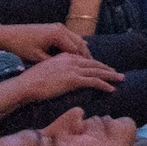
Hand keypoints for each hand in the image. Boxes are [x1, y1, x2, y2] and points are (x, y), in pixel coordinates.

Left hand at [0, 23, 91, 61]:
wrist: (7, 35)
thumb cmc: (21, 47)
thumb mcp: (37, 57)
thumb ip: (54, 62)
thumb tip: (66, 70)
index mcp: (57, 35)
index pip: (76, 49)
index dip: (83, 61)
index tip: (91, 71)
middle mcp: (60, 28)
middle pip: (79, 43)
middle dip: (87, 55)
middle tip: (96, 67)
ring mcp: (57, 27)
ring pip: (76, 39)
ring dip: (82, 50)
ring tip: (89, 62)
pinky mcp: (53, 28)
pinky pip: (69, 37)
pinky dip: (75, 45)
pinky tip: (79, 53)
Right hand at [8, 50, 124, 103]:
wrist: (26, 84)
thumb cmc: (32, 81)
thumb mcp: (47, 70)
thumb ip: (58, 70)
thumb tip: (63, 76)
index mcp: (65, 56)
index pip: (86, 60)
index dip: (97, 65)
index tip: (106, 69)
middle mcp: (71, 60)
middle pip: (94, 64)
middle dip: (108, 69)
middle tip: (118, 73)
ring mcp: (73, 69)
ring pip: (97, 71)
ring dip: (111, 76)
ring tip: (121, 79)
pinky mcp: (73, 80)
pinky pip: (93, 82)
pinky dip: (104, 85)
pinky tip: (111, 89)